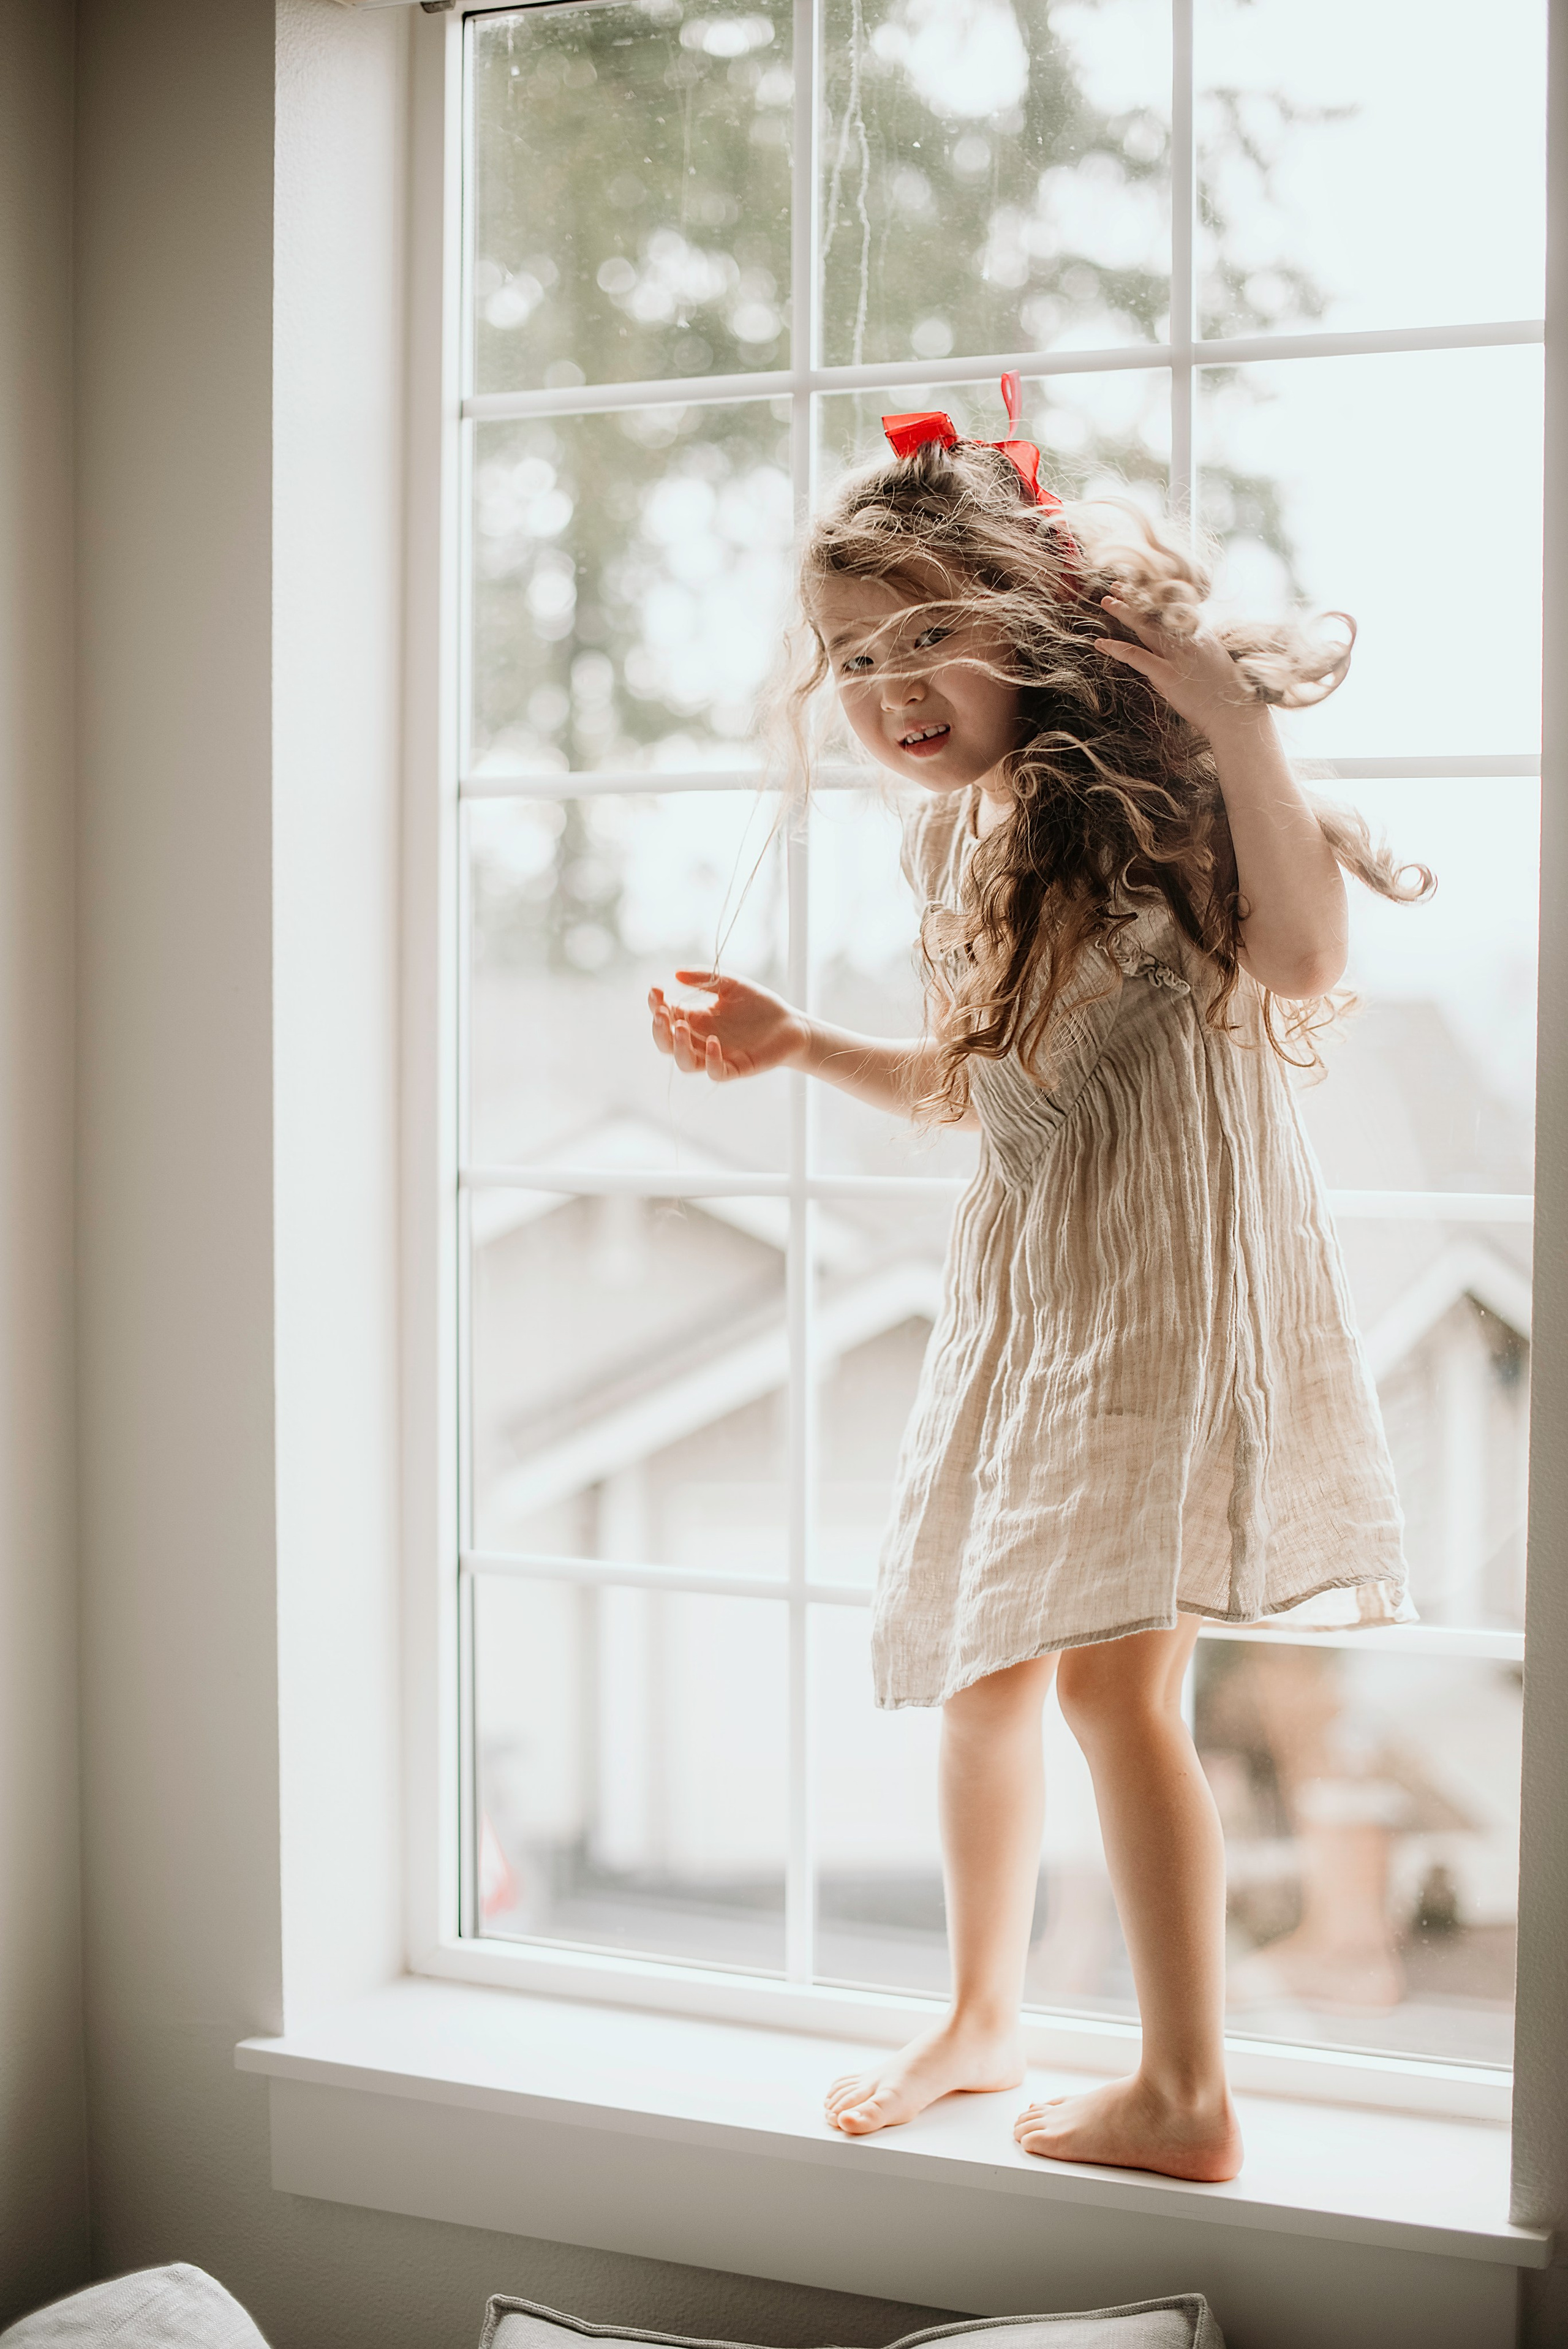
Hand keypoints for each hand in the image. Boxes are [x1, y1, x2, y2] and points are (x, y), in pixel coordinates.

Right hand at [647, 970, 809, 1082]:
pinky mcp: (735, 1068)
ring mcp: (716, 1056)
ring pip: (685, 1063)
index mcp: (695, 1019)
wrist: (790, 1024)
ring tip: (679, 1027)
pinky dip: (711, 1060)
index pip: (666, 1016)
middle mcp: (700, 1040)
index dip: (655, 1005)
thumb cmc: (759, 1005)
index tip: (656, 988)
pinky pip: (715, 1072)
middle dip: (659, 1029)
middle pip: (666, 1044)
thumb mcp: (730, 984)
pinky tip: (714, 1042)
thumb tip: (676, 973)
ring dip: (677, 1047)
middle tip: (662, 1012)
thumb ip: (704, 978)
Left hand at [1095, 591, 1261, 740]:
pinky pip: (1137, 656)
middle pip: (1157, 611)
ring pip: (1146, 627)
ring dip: (1124, 612)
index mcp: (1201, 635)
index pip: (1174, 608)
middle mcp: (1189, 639)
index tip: (1142, 586)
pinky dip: (1117, 648)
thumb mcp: (1213, 663)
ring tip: (1107, 601)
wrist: (1235, 714)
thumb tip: (1181, 646)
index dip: (1155, 596)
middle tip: (1117, 585)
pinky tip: (1101, 643)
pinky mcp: (1168, 675)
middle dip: (1136, 596)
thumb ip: (1196, 650)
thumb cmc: (1227, 694)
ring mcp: (1178, 657)